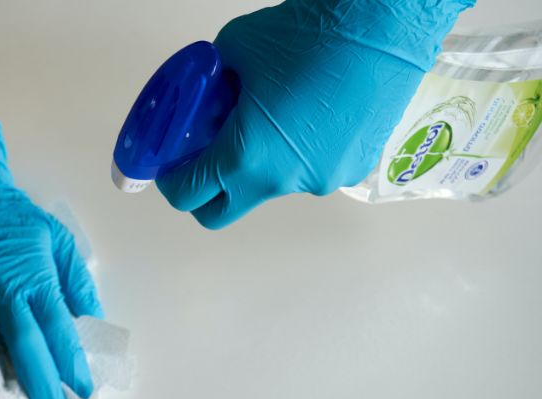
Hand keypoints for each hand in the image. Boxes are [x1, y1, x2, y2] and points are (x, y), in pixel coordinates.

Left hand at [157, 0, 473, 228]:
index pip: (189, 194)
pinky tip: (310, 117)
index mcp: (246, 156)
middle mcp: (281, 181)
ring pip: (269, 187)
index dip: (171, 181)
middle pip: (221, 213)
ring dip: (257, 165)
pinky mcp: (351, 171)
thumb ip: (211, 83)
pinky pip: (308, 172)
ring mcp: (319, 181)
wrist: (384, 28)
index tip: (170, 167)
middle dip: (205, 193)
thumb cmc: (306, 35)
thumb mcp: (235, 49)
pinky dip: (296, 155)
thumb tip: (209, 93)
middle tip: (204, 159)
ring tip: (272, 118)